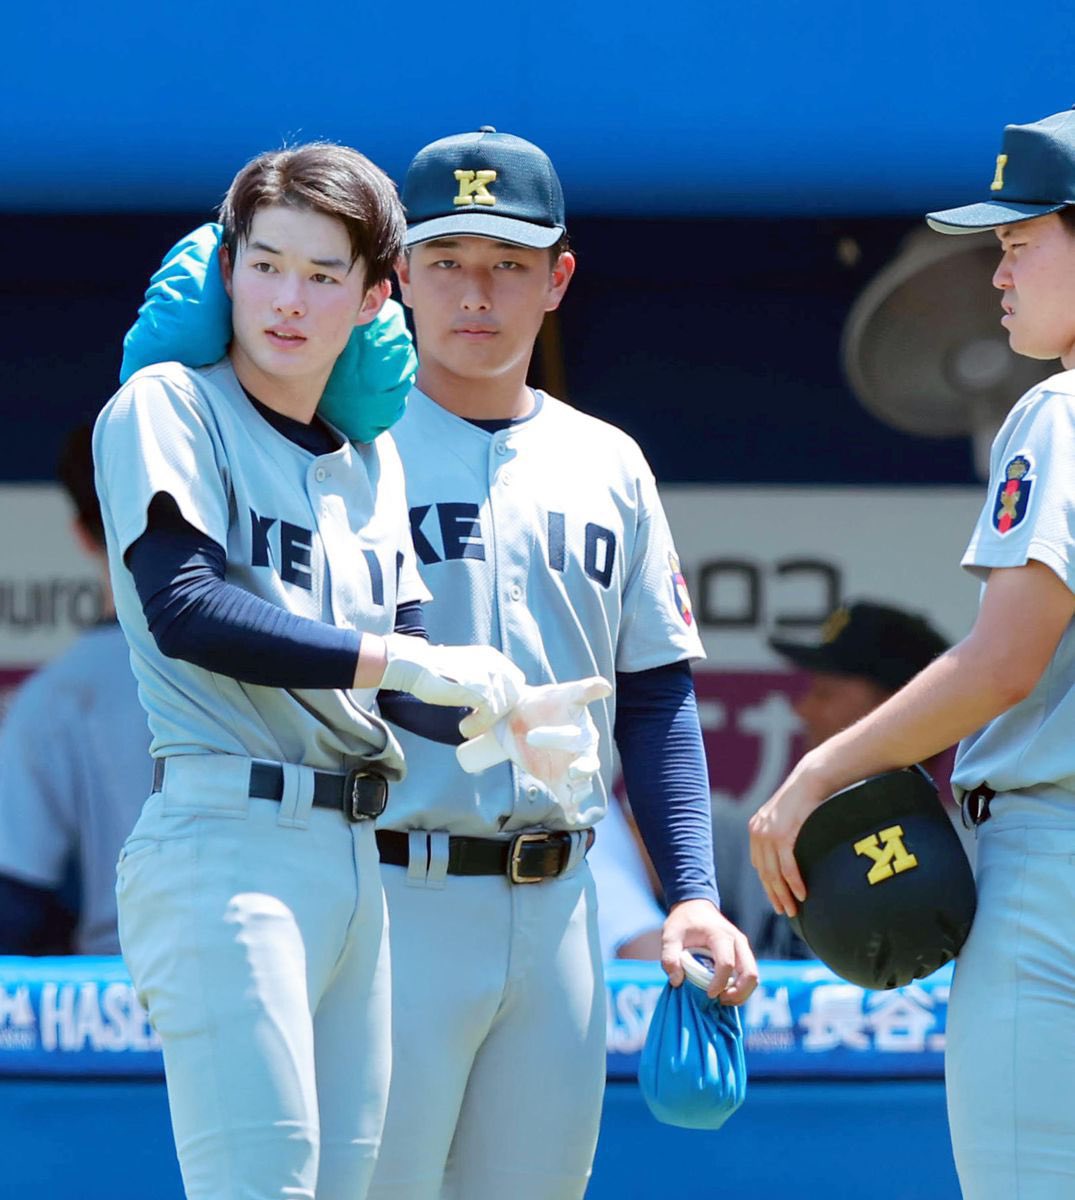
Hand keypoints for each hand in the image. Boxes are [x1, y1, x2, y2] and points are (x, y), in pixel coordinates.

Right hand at [380, 634, 524, 720]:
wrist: (416, 665)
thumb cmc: (435, 669)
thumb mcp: (467, 668)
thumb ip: (481, 678)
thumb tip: (491, 700)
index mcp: (494, 657)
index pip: (516, 682)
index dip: (507, 699)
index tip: (492, 712)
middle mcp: (496, 664)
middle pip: (514, 696)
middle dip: (500, 712)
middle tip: (481, 722)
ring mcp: (489, 677)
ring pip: (502, 708)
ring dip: (486, 722)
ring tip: (468, 727)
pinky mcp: (480, 691)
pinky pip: (489, 715)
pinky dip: (478, 725)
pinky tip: (464, 728)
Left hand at [455, 677, 611, 813]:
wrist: (520, 718)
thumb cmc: (546, 702)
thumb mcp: (563, 694)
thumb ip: (584, 691)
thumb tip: (606, 686)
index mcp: (586, 735)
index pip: (583, 741)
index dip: (567, 739)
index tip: (561, 735)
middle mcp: (581, 755)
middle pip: (587, 767)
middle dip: (582, 772)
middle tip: (572, 771)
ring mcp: (570, 771)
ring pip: (581, 787)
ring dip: (579, 793)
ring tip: (572, 797)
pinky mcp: (558, 783)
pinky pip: (568, 799)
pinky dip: (571, 809)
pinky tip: (571, 816)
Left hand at [660, 899, 757, 1004]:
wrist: (695, 906)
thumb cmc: (682, 922)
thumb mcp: (669, 936)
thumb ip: (669, 958)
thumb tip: (677, 981)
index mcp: (720, 935)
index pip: (726, 963)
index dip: (719, 983)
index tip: (708, 995)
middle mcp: (737, 941)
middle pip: (750, 973)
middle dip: (738, 993)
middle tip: (719, 1000)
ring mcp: (743, 947)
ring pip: (753, 976)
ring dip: (742, 993)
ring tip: (722, 999)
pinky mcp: (743, 953)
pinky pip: (749, 975)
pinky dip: (741, 988)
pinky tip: (725, 993)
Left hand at [748, 763, 829, 917]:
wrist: (810, 780)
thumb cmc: (803, 799)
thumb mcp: (784, 818)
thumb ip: (780, 836)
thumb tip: (786, 857)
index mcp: (756, 829)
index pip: (758, 864)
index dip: (767, 884)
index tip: (776, 898)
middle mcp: (758, 833)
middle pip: (764, 873)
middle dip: (774, 895)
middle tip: (783, 911)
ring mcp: (769, 834)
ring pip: (774, 874)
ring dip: (784, 895)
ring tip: (792, 910)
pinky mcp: (783, 836)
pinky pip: (788, 867)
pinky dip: (794, 883)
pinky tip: (802, 895)